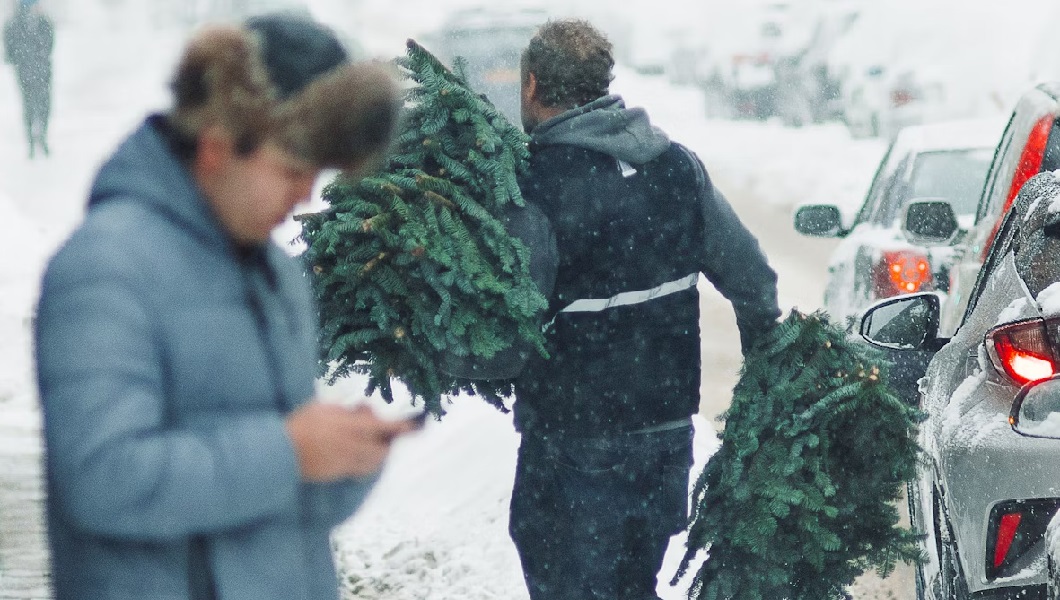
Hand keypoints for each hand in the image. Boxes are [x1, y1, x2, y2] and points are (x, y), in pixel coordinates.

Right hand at [284, 402, 419, 482]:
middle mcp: (352, 447)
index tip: (414, 425)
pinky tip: (362, 458)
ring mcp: (346, 464)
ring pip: (374, 464)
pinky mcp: (338, 475)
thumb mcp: (324, 408)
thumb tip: (367, 409)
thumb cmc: (301, 425)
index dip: (402, 427)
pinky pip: (360, 472)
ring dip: (380, 455)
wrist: (281, 453)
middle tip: (392, 437)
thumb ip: (348, 410)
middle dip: (391, 444)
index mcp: (349, 428)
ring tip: (377, 447)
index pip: (384, 427)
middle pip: (384, 450)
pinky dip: (367, 465)